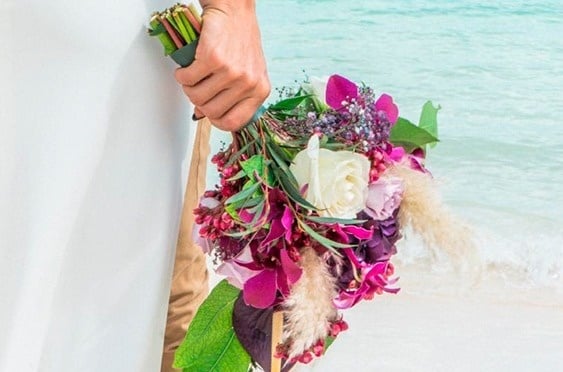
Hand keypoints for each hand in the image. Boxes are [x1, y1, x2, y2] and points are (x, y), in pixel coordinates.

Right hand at [175, 0, 270, 131]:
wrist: (234, 11)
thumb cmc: (240, 41)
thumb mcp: (246, 73)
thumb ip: (232, 97)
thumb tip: (204, 115)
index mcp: (260, 91)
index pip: (234, 123)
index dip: (216, 120)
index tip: (209, 112)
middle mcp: (248, 83)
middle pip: (211, 111)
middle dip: (199, 101)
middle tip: (198, 87)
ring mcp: (232, 72)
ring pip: (197, 97)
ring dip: (188, 87)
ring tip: (193, 75)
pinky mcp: (213, 59)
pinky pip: (188, 79)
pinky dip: (182, 74)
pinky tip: (187, 67)